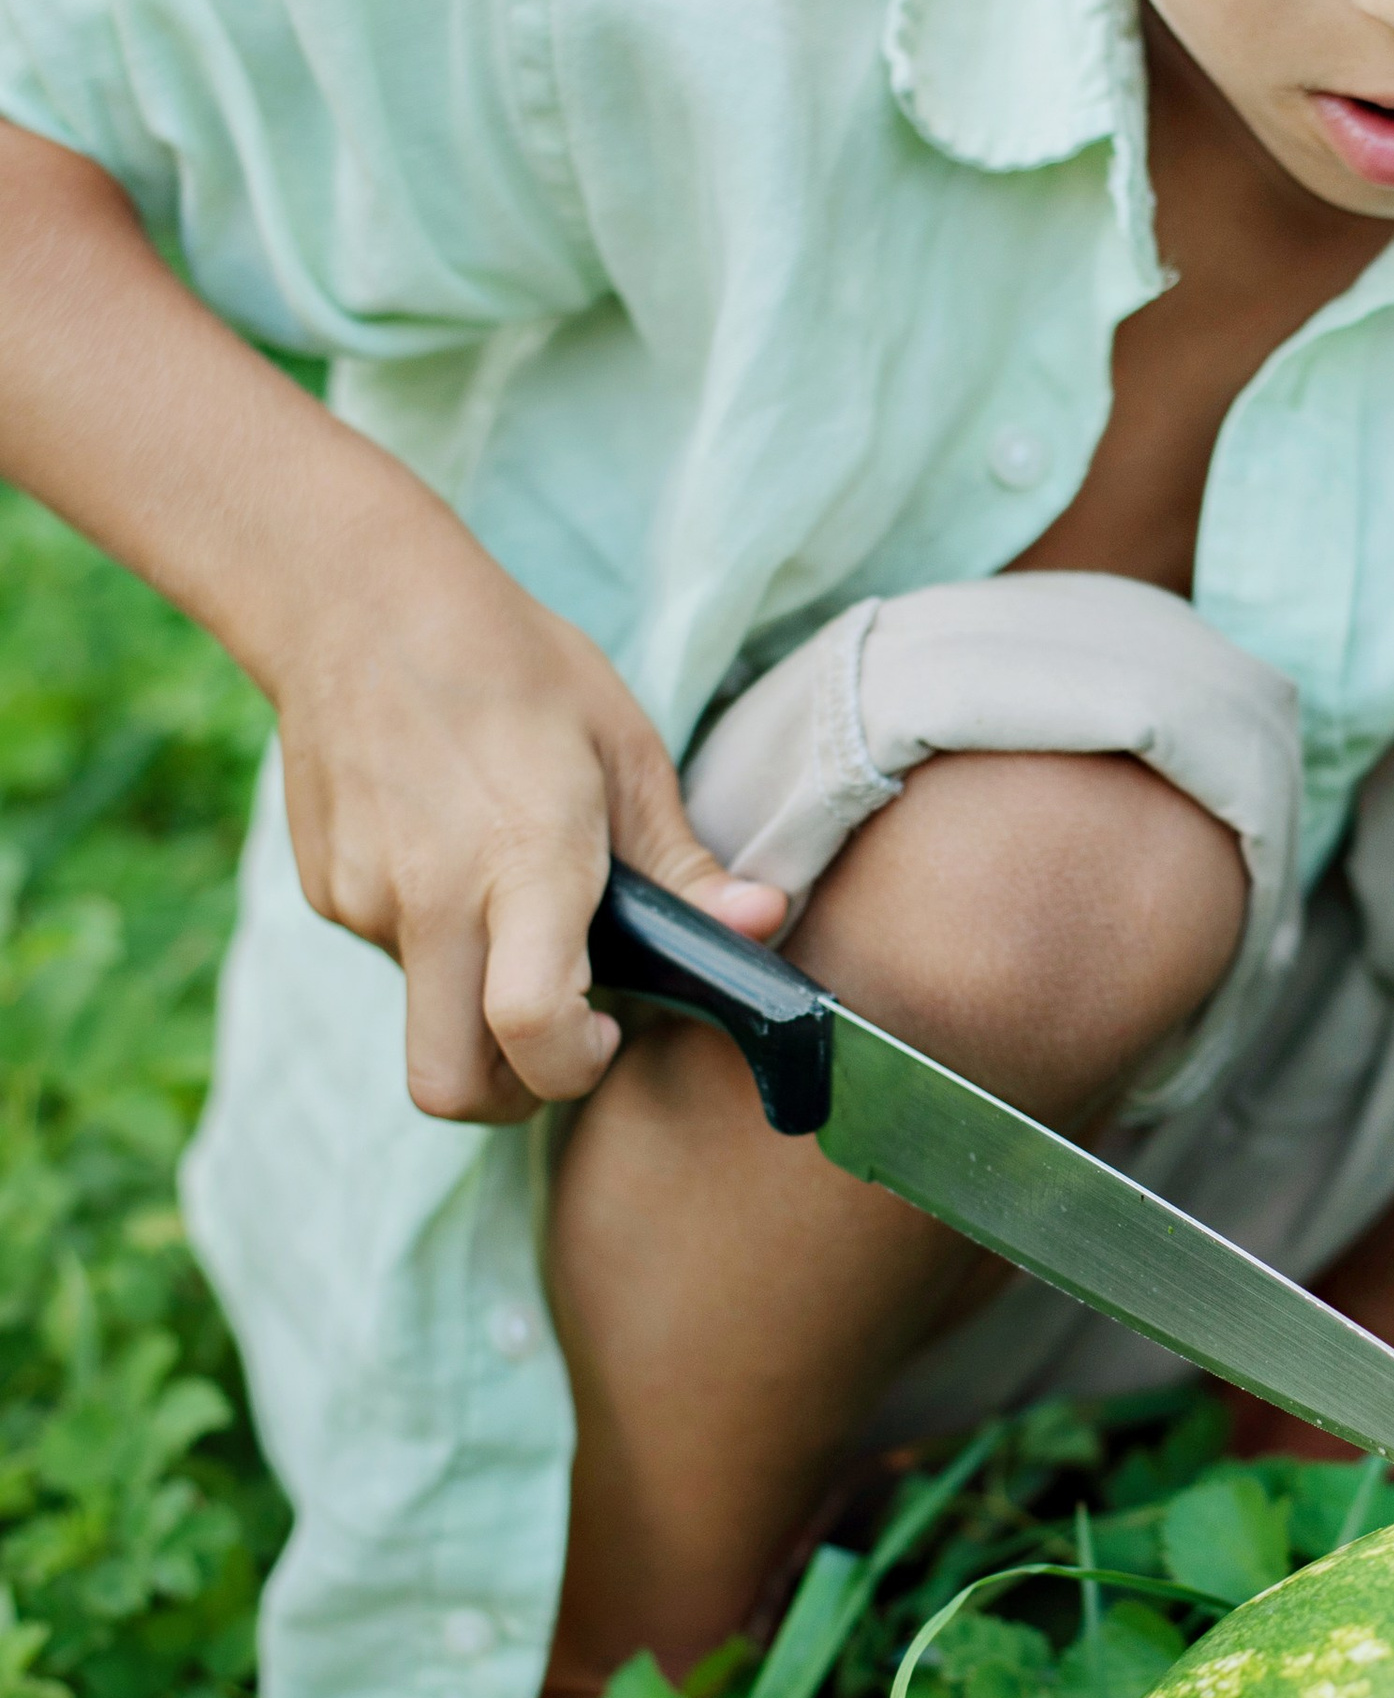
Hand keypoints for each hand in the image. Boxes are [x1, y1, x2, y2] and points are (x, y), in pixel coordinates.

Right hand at [274, 545, 785, 1124]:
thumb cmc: (513, 664)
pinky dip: (434, 944)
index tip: (608, 1036)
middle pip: (447, 1086)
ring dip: (475, 1002)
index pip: (529, 1030)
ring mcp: (365, 902)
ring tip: (511, 905)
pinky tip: (455, 859)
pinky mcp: (324, 891)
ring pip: (423, 1018)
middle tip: (557, 1041)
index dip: (573, 1068)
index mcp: (521, 864)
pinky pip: (392, 957)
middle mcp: (430, 901)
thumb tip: (764, 925)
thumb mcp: (624, 749)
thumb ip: (684, 862)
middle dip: (511, 1095)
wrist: (356, 601)